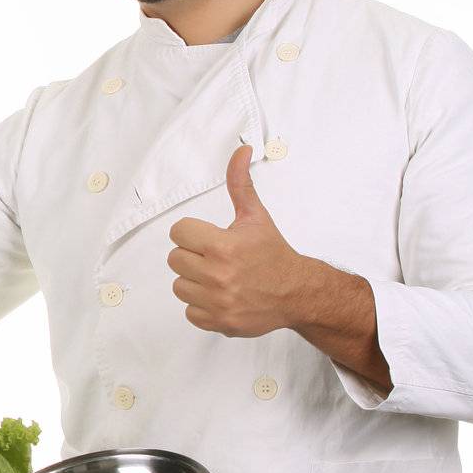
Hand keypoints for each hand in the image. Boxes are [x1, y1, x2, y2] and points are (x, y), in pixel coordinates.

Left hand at [167, 144, 316, 337]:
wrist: (297, 292)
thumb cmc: (273, 253)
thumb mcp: (255, 216)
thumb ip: (240, 184)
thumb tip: (240, 150)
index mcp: (222, 246)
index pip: (178, 232)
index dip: (192, 233)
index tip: (209, 238)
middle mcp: (217, 275)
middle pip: (175, 259)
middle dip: (193, 256)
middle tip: (215, 258)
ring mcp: (217, 302)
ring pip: (179, 285)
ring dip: (194, 281)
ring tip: (218, 277)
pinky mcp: (219, 322)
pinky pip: (189, 311)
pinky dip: (201, 306)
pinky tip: (220, 296)